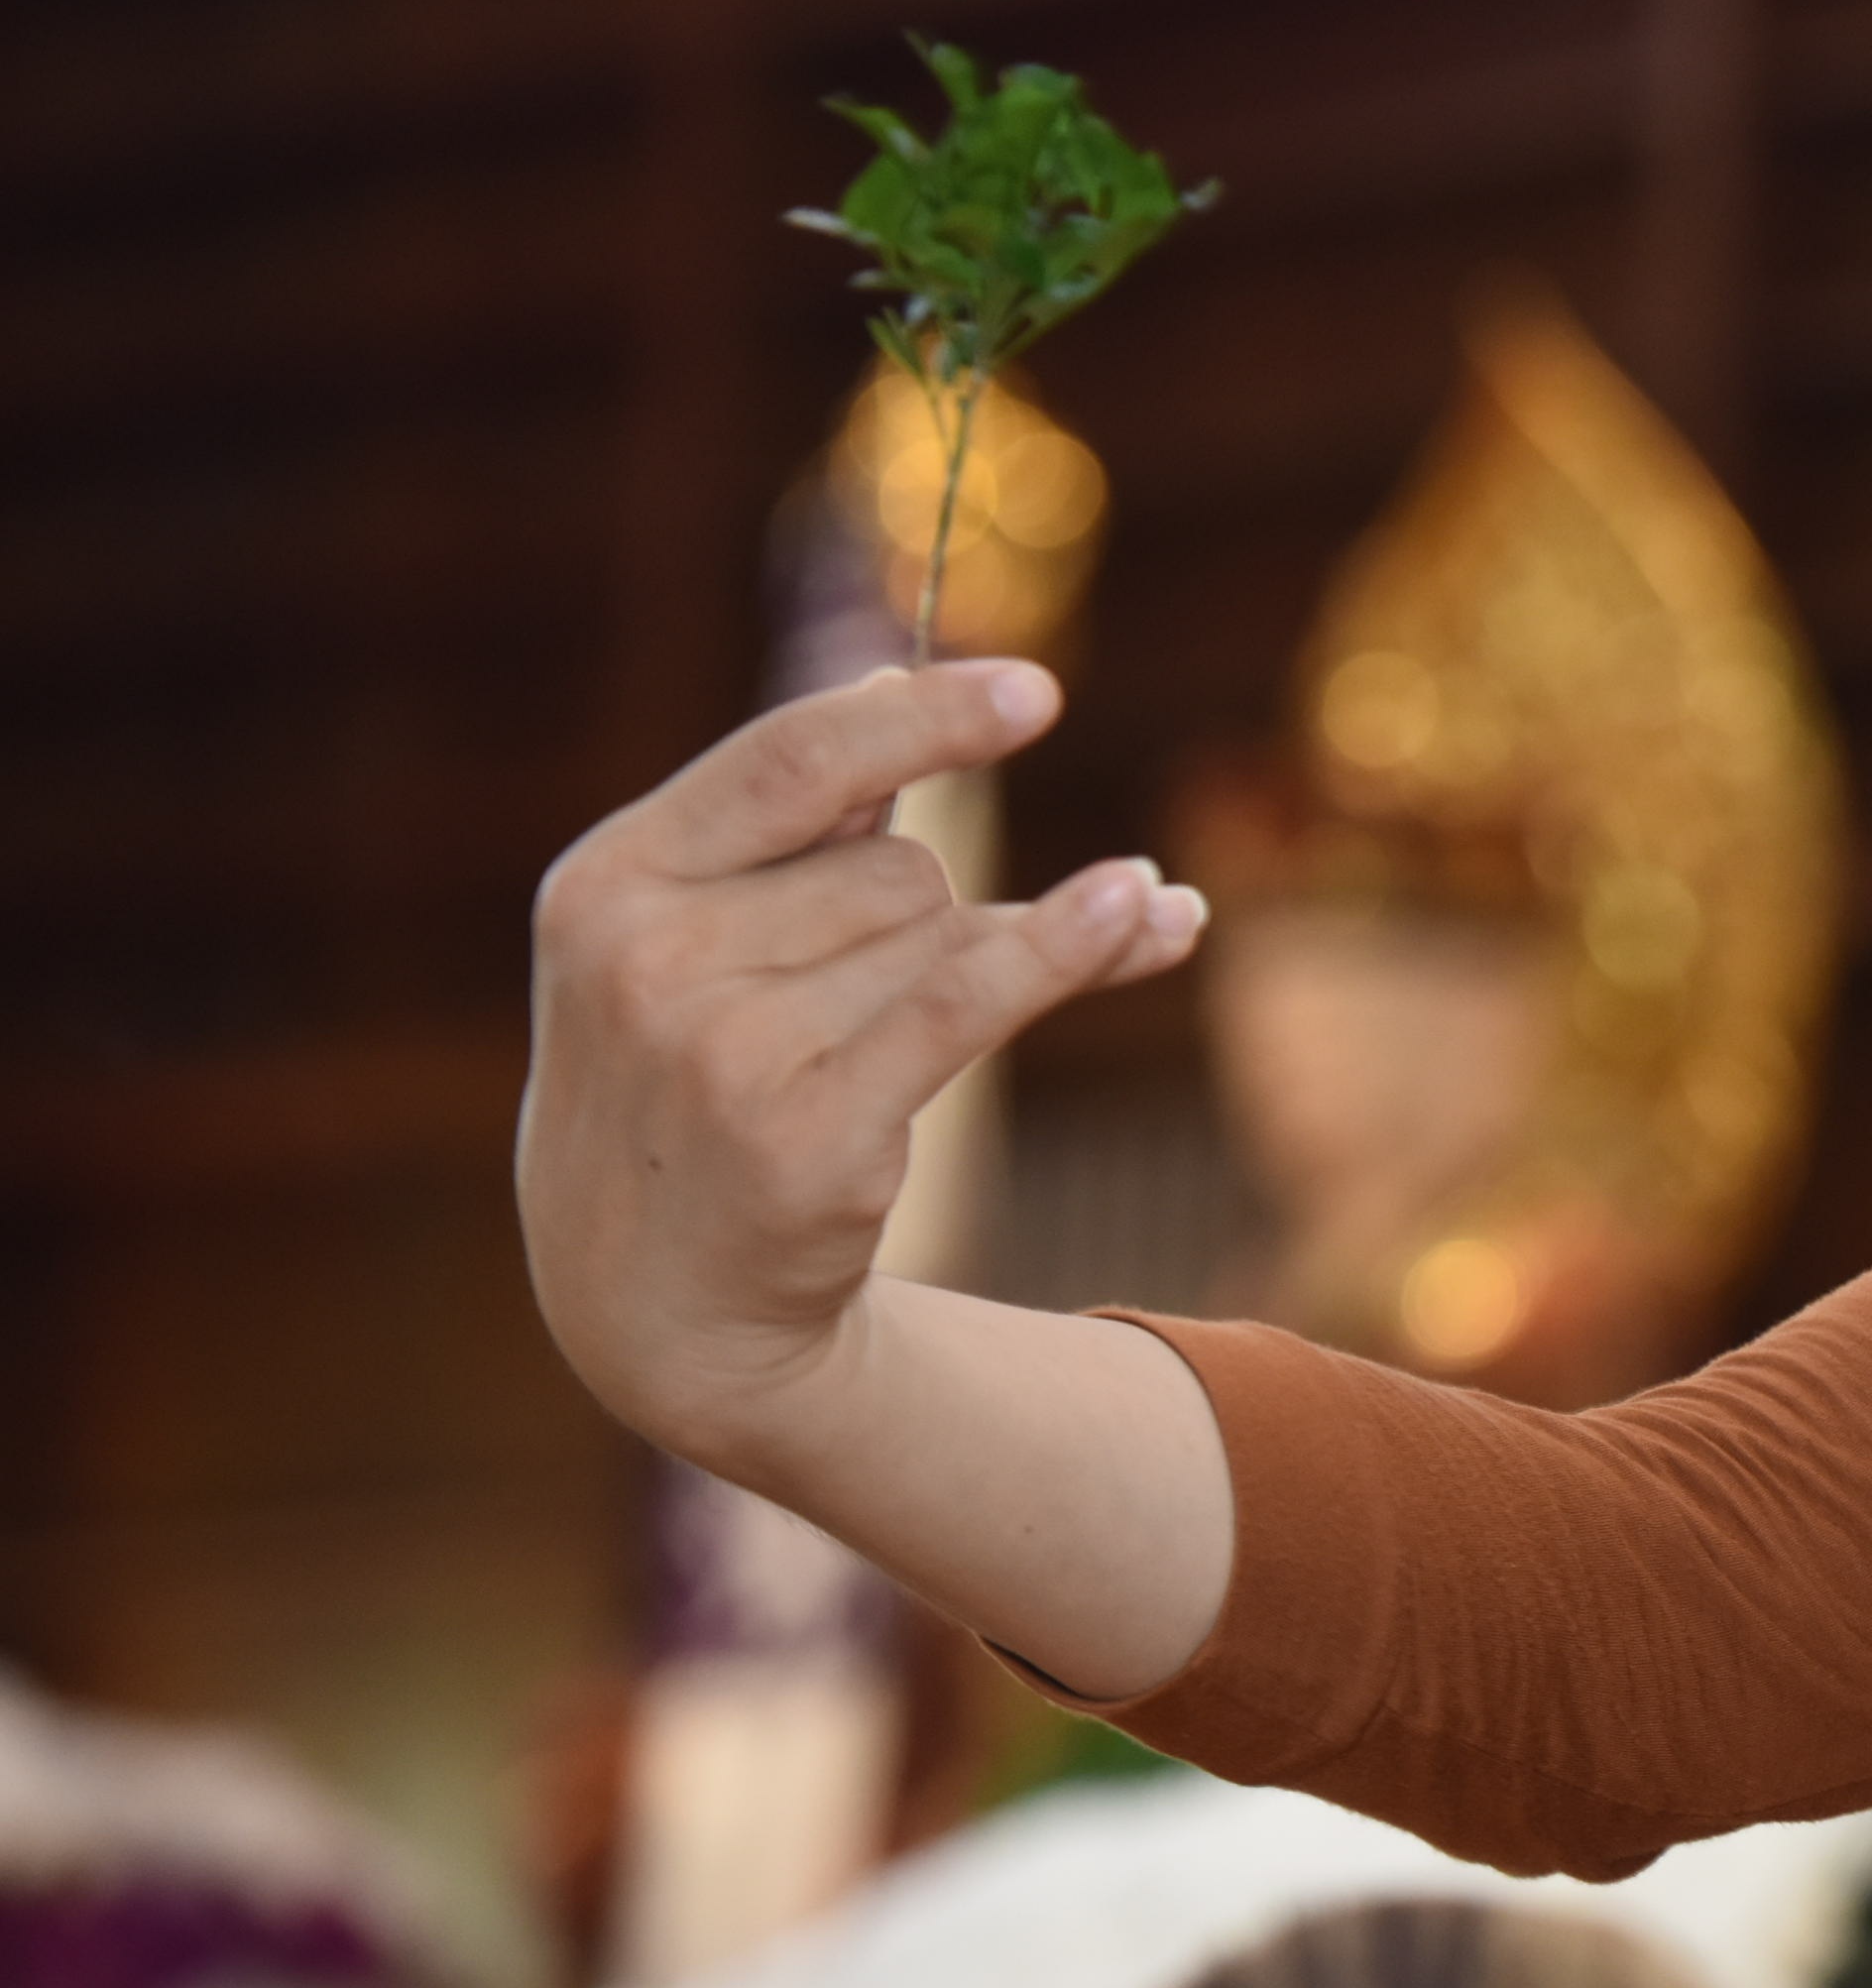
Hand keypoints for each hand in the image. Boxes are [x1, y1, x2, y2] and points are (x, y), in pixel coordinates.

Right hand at [521, 662, 1202, 1475]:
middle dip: (920, 913)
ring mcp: (723, 1052)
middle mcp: (648, 961)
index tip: (1039, 693)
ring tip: (881, 1052)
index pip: (792, 760)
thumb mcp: (701, 943)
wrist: (656, 1302)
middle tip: (857, 1004)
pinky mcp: (808, 1132)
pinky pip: (973, 1000)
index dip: (922, 716)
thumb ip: (803, 826)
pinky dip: (1065, 948)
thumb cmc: (695, 1084)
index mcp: (609, 883)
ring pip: (938, 935)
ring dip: (964, 967)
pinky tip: (1146, 910)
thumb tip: (920, 685)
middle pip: (893, 864)